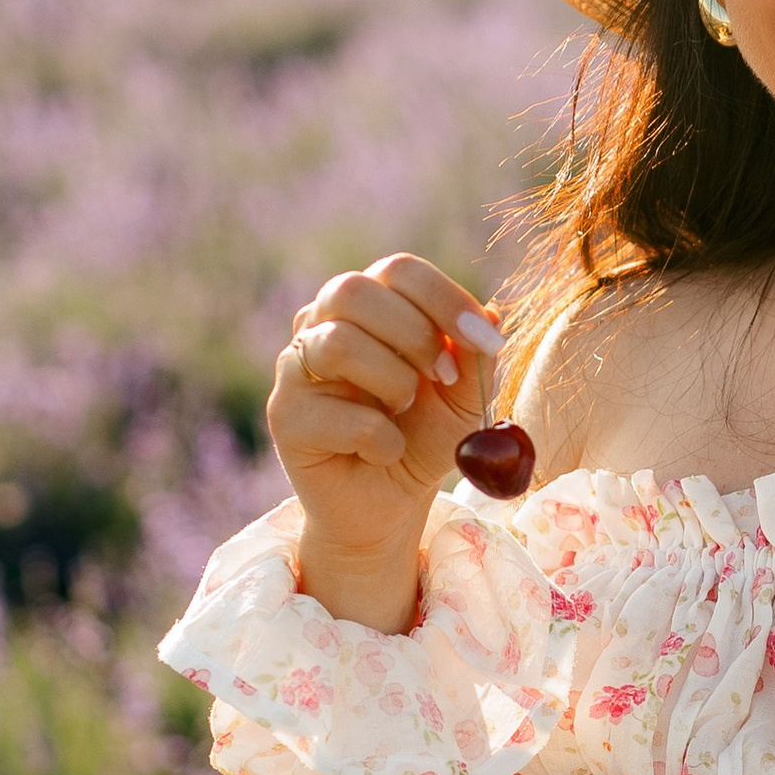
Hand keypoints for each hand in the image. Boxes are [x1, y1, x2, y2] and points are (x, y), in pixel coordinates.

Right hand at [268, 255, 502, 629]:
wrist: (391, 504)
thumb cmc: (424, 437)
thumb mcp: (465, 399)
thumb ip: (475, 360)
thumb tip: (489, 314)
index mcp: (369, 306)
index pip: (398, 271)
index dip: (444, 298)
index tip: (481, 338)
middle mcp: (322, 325)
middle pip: (354, 291)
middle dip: (414, 334)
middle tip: (442, 378)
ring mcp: (295, 369)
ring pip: (339, 344)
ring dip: (393, 382)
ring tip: (404, 412)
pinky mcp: (285, 417)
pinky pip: (338, 414)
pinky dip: (380, 439)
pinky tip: (383, 452)